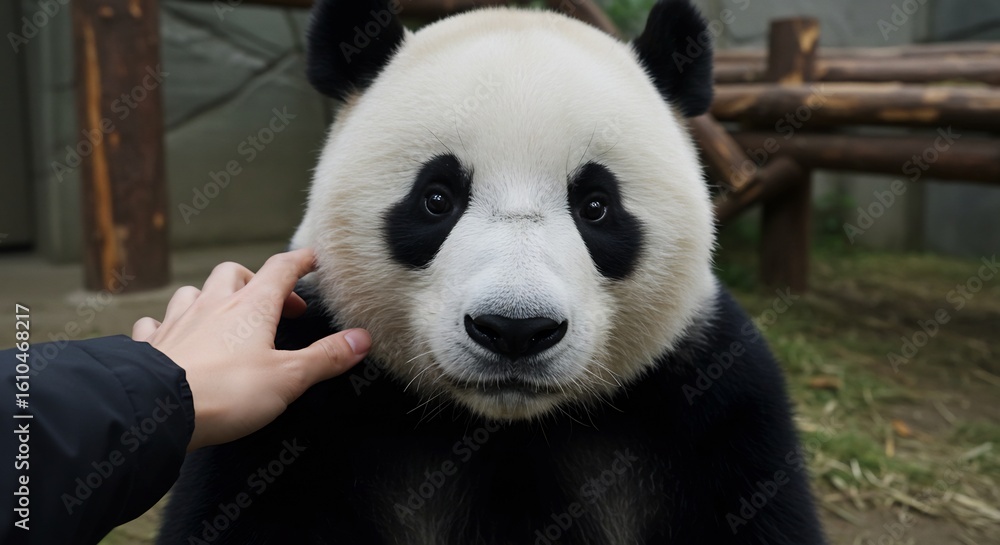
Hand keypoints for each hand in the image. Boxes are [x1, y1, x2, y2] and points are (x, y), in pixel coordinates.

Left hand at [132, 248, 369, 450]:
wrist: (156, 408)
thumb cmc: (226, 391)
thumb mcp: (288, 378)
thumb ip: (326, 358)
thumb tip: (361, 339)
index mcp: (252, 307)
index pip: (281, 269)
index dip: (300, 261)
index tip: (312, 259)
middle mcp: (213, 305)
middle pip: (235, 274)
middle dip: (255, 280)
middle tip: (272, 303)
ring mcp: (179, 322)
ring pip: (194, 292)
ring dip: (211, 297)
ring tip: (223, 315)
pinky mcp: (151, 345)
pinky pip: (157, 324)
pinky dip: (169, 325)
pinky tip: (173, 336)